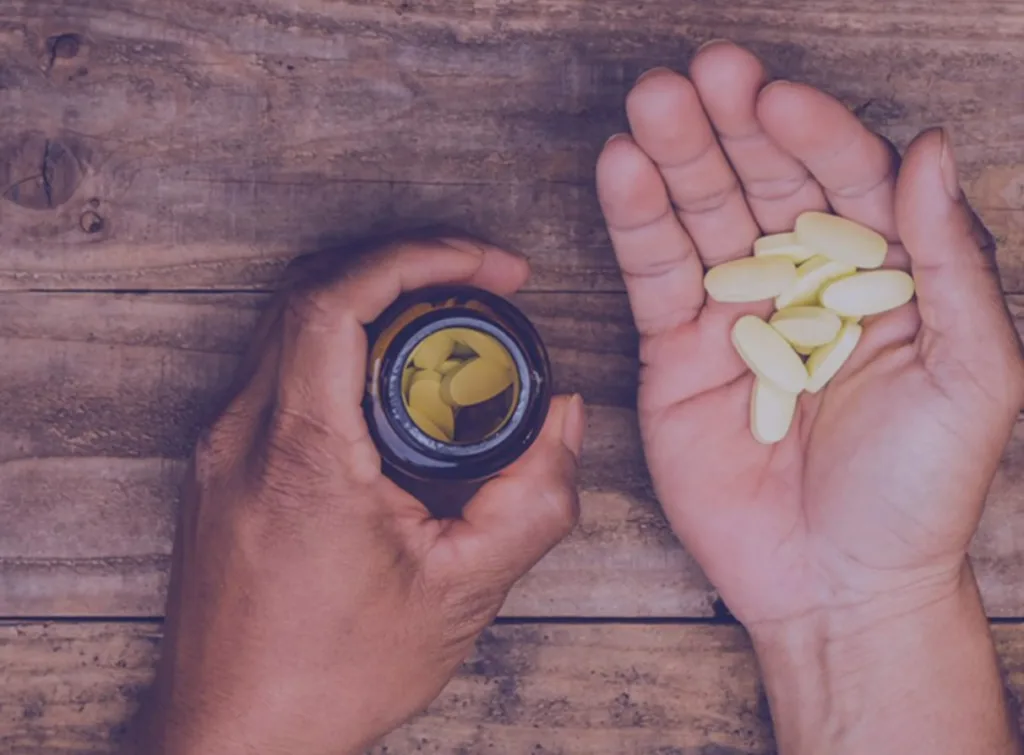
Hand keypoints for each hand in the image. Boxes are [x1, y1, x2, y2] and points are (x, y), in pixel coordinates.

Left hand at [127, 237, 584, 754]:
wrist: (236, 735)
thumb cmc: (332, 675)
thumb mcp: (462, 593)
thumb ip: (534, 499)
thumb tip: (564, 419)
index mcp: (302, 455)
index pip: (335, 300)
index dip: (418, 258)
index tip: (488, 267)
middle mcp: (242, 435)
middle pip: (310, 290)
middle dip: (403, 266)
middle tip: (478, 285)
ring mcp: (220, 447)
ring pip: (288, 322)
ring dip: (369, 301)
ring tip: (445, 324)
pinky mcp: (218, 465)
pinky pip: (276, 366)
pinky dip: (337, 343)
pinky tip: (390, 380)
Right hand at [596, 41, 1022, 752]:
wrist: (838, 586)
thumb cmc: (918, 493)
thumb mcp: (975, 375)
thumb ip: (949, 261)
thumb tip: (931, 148)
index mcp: (880, 278)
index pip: (844, 182)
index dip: (811, 134)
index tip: (775, 95)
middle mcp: (803, 283)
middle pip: (763, 185)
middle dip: (731, 127)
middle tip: (698, 74)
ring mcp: (733, 315)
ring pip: (701, 217)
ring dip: (674, 157)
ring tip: (651, 102)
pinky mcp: (673, 353)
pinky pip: (654, 276)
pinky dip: (636, 223)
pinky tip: (623, 171)